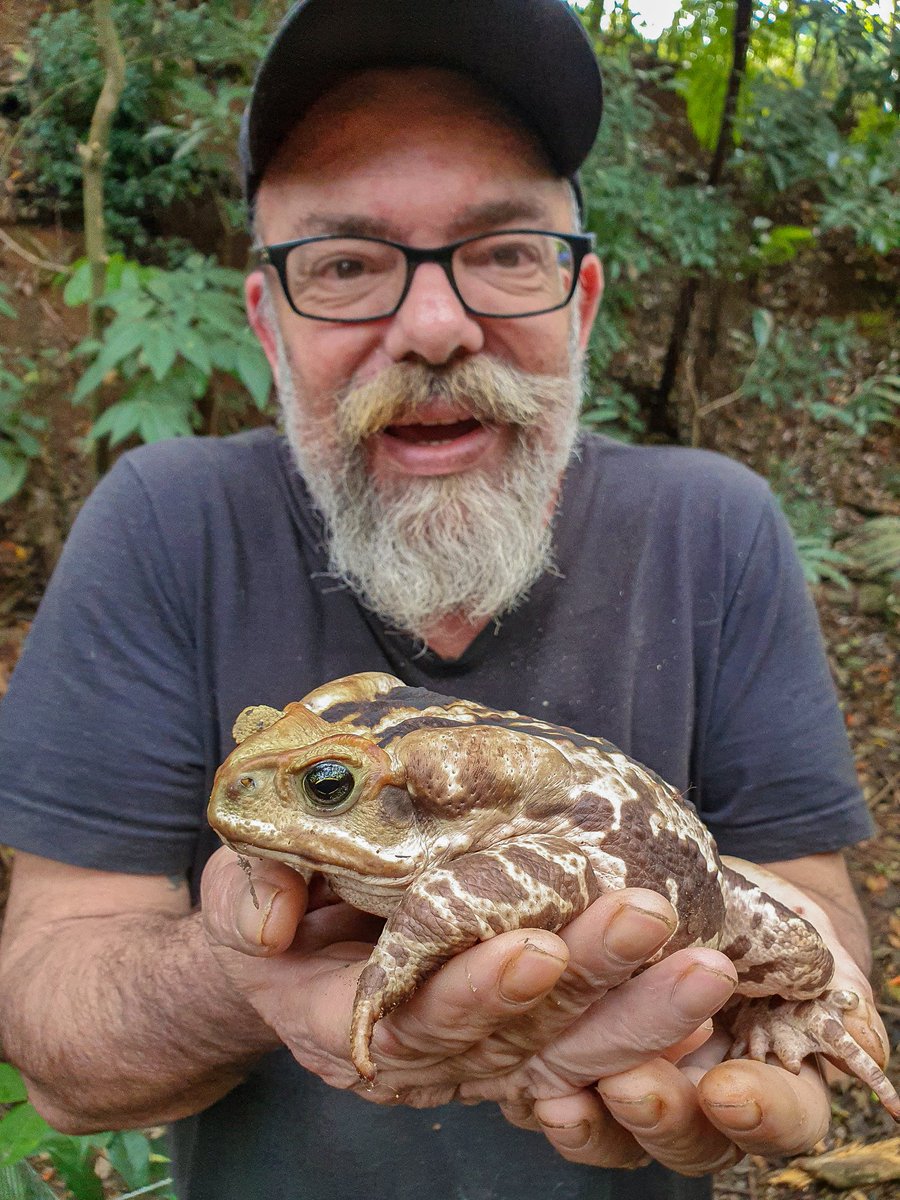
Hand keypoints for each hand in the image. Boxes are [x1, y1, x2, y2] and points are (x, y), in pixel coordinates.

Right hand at [200, 847, 733, 1113]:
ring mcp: (477, 1056)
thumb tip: (274, 922)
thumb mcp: (242, 887)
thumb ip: (251, 897)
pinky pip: (586, 1056)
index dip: (476, 989)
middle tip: (651, 924)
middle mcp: (424, 1056)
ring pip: (569, 1056)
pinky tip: (706, 1004)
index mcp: (349, 1024)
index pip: (420, 1019)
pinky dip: (646, 1039)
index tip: (535, 945)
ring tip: (707, 961)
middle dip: (588, 989)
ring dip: (642, 1015)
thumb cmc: (273, 903)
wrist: (293, 946)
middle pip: (517, 1042)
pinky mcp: (517, 1042)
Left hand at [525, 859, 889, 1174]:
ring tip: (556, 1088)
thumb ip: (810, 979)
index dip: (759, 1113)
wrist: (694, 887)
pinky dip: (517, 1076)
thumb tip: (862, 1046)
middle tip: (632, 1082)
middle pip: (681, 1136)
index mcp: (772, 1079)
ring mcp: (622, 1089)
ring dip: (578, 1098)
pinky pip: (531, 1083)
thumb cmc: (759, 915)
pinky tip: (509, 1058)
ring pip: (602, 1121)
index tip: (730, 1091)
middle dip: (656, 1109)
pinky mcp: (555, 1059)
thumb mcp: (793, 935)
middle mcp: (695, 1103)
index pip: (780, 1117)